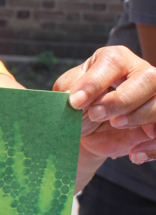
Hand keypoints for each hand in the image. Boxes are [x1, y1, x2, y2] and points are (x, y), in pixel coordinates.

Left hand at [54, 46, 155, 164]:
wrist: (87, 132)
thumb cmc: (79, 105)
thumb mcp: (68, 94)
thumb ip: (70, 89)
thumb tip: (75, 97)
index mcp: (116, 60)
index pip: (113, 62)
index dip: (95, 82)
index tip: (76, 102)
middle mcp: (140, 74)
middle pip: (148, 78)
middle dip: (121, 99)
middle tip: (96, 114)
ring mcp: (154, 97)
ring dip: (139, 116)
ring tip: (115, 125)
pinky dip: (151, 147)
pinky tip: (133, 154)